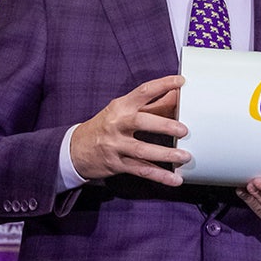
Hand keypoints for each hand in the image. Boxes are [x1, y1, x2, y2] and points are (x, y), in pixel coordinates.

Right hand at [70, 75, 189, 186]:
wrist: (76, 149)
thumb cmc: (106, 126)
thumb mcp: (123, 111)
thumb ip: (151, 104)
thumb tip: (177, 94)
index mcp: (121, 106)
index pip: (143, 92)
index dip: (162, 85)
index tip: (181, 82)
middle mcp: (117, 124)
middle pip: (141, 122)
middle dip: (164, 125)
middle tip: (184, 130)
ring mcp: (115, 145)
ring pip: (142, 150)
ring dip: (165, 154)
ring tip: (185, 156)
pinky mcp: (116, 164)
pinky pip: (141, 170)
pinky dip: (159, 176)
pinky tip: (175, 179)